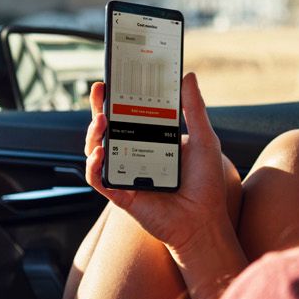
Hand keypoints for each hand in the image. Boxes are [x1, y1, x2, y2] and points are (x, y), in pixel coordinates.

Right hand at [83, 72, 234, 256]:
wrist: (204, 221)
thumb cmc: (206, 184)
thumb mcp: (205, 139)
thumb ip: (194, 109)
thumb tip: (188, 77)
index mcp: (152, 141)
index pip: (130, 115)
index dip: (119, 97)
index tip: (116, 78)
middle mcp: (134, 155)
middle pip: (108, 129)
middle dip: (99, 108)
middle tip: (100, 89)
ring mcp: (125, 174)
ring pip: (96, 150)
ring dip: (93, 133)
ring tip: (102, 120)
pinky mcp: (120, 194)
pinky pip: (98, 178)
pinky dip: (93, 165)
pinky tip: (100, 153)